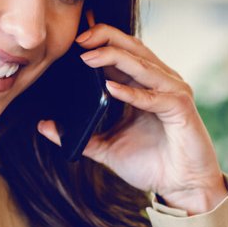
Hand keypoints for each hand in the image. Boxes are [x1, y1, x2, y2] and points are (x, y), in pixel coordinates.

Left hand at [37, 22, 226, 213]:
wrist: (183, 188)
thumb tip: (44, 126)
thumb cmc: (152, 165)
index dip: (99, 40)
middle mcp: (160, 82)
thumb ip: (81, 136)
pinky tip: (111, 89)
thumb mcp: (108, 148)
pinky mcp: (181, 108)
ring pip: (142, 65)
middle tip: (78, 38)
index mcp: (144, 85)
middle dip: (105, 38)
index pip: (121, 51)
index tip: (72, 38)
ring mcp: (173, 92)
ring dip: (114, 58)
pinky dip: (132, 92)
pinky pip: (154, 96)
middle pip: (133, 48)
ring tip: (88, 57)